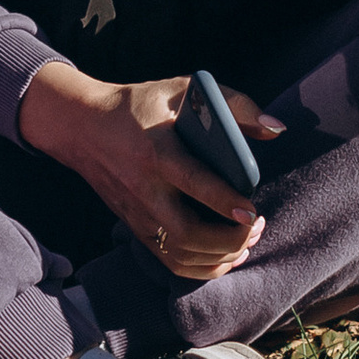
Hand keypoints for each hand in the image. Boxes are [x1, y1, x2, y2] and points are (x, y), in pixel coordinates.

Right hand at [19, 62, 282, 282]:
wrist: (82, 127)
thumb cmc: (139, 105)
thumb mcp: (182, 89)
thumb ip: (232, 105)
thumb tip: (276, 129)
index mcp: (157, 152)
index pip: (194, 182)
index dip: (225, 201)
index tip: (252, 210)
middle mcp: (145, 189)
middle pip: (187, 232)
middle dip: (229, 240)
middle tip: (256, 226)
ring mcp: (138, 214)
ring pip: (180, 254)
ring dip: (220, 257)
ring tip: (247, 241)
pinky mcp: (135, 228)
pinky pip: (170, 261)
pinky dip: (201, 268)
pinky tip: (225, 257)